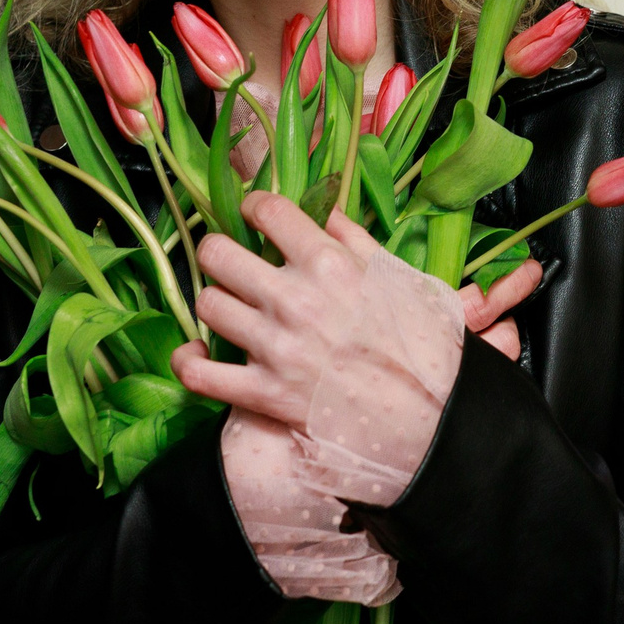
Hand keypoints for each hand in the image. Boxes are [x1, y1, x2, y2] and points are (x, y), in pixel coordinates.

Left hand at [174, 191, 538, 430]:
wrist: (433, 416)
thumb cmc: (423, 345)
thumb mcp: (401, 278)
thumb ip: (356, 240)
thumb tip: (325, 211)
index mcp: (328, 263)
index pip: (266, 210)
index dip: (254, 207)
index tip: (255, 215)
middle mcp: (293, 299)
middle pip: (217, 253)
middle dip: (221, 252)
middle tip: (232, 262)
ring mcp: (274, 347)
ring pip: (206, 304)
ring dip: (216, 303)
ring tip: (231, 309)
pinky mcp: (263, 393)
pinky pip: (199, 373)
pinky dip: (190, 362)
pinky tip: (198, 355)